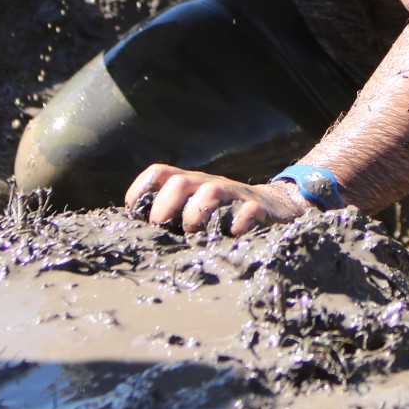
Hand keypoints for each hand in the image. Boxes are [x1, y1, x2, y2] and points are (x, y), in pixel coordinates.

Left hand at [126, 164, 311, 236]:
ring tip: (192, 231)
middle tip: (160, 225)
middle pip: (181, 181)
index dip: (142, 188)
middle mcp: (210, 185)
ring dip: (196, 211)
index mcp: (191, 184)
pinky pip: (248, 211)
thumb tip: (136, 234)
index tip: (132, 209)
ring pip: (212, 191)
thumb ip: (171, 216)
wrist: (276, 208)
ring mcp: (235, 196)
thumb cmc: (225, 215)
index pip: (161, 173)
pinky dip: (238, 223)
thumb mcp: (196, 210)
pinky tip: (232, 235)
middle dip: (165, 203)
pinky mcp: (258, 210)